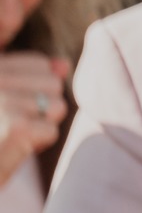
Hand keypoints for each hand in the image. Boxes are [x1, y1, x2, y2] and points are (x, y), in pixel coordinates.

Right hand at [0, 55, 67, 187]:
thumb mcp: (3, 100)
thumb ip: (30, 78)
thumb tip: (64, 65)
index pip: (39, 64)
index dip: (35, 90)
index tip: (8, 108)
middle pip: (54, 84)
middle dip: (42, 109)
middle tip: (11, 125)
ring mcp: (3, 100)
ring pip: (57, 107)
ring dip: (40, 126)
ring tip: (11, 136)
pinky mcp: (16, 126)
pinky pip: (51, 131)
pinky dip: (37, 145)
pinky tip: (11, 148)